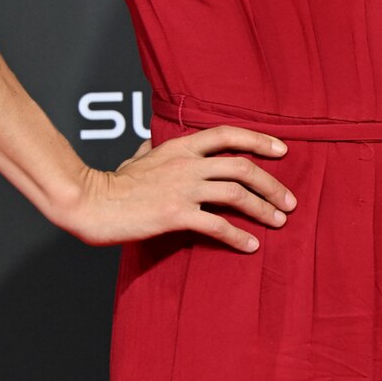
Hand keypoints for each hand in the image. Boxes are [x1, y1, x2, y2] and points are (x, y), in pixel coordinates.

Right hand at [69, 128, 296, 252]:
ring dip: (263, 209)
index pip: (227, 134)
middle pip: (242, 167)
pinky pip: (217, 225)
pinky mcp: (176, 214)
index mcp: (179, 147)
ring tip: (279, 222)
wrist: (92, 202)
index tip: (282, 150)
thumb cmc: (113, 183)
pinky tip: (251, 246)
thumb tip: (150, 143)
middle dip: (271, 184)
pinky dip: (239, 237)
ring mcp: (183, 189)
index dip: (258, 140)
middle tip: (289, 200)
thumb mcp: (136, 157)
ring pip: (236, 194)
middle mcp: (186, 164)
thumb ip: (151, 149)